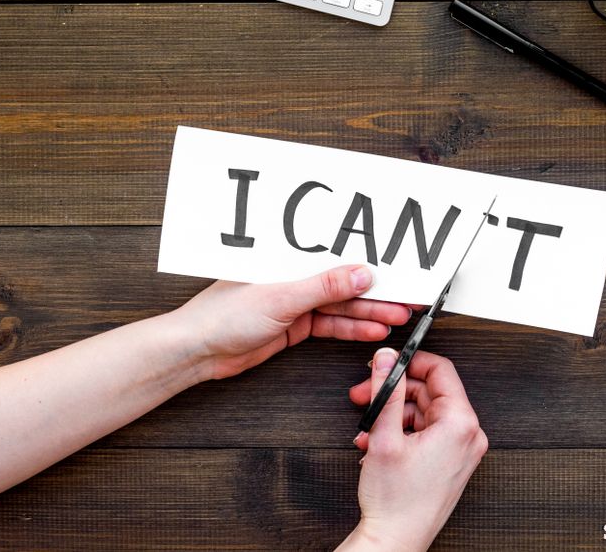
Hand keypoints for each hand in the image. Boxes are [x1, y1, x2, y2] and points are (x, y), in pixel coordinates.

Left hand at [175, 265, 411, 379]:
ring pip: (340, 306)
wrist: (198, 351)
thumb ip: (324, 287)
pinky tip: (373, 330)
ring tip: (397, 318)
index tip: (397, 269)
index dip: (368, 263)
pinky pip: (330, 325)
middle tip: (407, 299)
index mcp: (288, 257)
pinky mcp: (294, 326)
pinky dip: (352, 328)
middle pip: (343, 282)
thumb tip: (360, 275)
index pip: (335, 255)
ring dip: (369, 312)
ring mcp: (295, 302)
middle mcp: (293, 276)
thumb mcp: (280, 298)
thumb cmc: (223, 314)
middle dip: (376, 292)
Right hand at [339, 349, 487, 551]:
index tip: (388, 362)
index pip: (441, 370)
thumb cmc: (395, 500)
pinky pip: (427, 432)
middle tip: (364, 395)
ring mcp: (461, 450)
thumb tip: (385, 358)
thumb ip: (385, 390)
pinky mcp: (451, 462)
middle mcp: (468, 435)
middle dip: (393, 392)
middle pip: (430, 392)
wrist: (396, 541)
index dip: (410, 361)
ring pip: (424, 412)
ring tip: (367, 430)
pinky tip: (377, 443)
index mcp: (461, 424)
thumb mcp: (384, 435)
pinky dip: (402, 432)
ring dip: (392, 415)